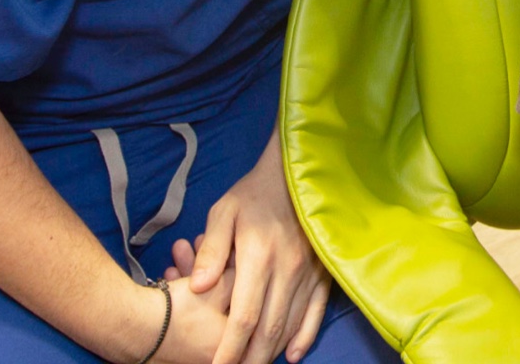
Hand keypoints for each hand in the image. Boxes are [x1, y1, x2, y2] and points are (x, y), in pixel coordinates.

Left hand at [165, 126, 330, 363]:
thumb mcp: (223, 212)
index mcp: (260, 255)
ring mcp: (309, 271)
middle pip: (269, 329)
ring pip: (291, 323)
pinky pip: (316, 310)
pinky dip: (305, 335)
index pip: (244, 316)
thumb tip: (197, 288)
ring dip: (273, 351)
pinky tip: (293, 354)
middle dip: (251, 359)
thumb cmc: (253, 194)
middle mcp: (288, 268)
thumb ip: (211, 250)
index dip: (230, 348)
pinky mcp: (322, 270)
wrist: (293, 173)